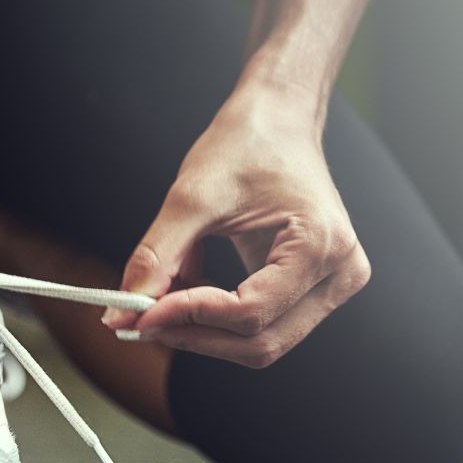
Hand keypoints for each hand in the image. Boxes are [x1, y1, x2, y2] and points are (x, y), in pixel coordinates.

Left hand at [102, 87, 370, 367]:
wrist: (278, 120)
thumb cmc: (245, 144)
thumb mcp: (191, 197)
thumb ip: (157, 258)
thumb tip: (121, 315)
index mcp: (322, 244)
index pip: (250, 312)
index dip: (190, 318)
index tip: (140, 315)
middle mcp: (341, 272)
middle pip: (260, 341)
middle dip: (195, 335)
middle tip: (142, 321)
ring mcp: (334, 285)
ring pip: (261, 342)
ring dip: (205, 332)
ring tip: (163, 301)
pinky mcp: (317, 290)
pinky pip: (264, 325)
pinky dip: (218, 319)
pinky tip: (189, 292)